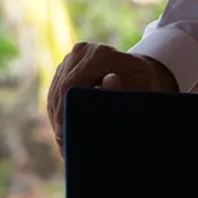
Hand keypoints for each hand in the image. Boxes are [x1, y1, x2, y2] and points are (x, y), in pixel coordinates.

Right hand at [47, 42, 177, 154]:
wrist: (138, 73)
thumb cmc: (143, 83)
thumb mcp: (141, 86)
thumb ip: (127, 86)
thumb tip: (109, 81)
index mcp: (101, 53)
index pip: (73, 84)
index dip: (65, 110)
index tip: (63, 134)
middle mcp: (83, 51)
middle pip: (61, 89)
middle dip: (60, 118)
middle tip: (63, 146)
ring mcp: (71, 58)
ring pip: (55, 91)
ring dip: (57, 117)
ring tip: (64, 144)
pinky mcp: (65, 67)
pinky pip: (54, 92)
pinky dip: (57, 111)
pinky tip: (63, 130)